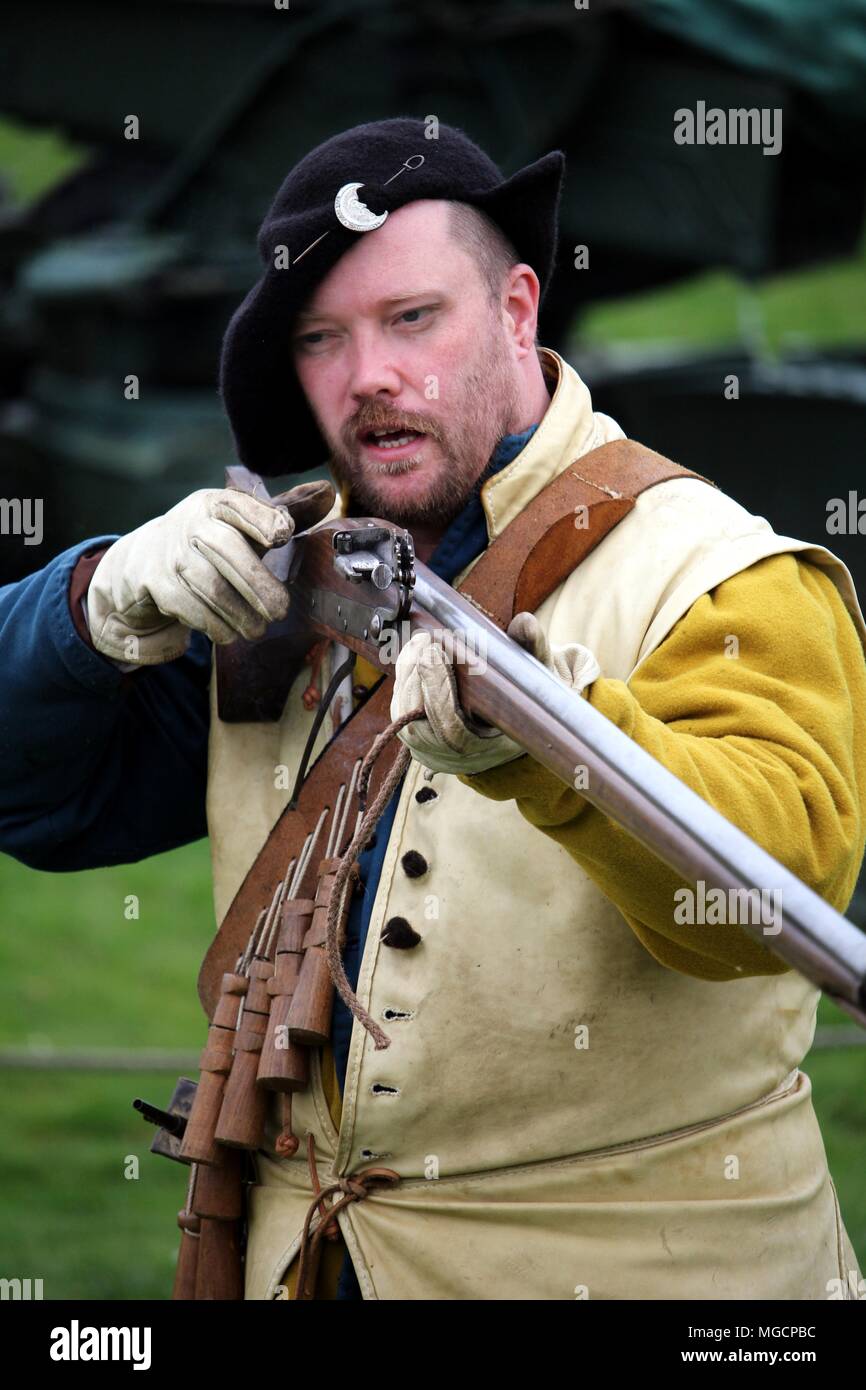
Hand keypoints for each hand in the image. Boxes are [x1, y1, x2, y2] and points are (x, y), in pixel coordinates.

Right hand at [87, 480, 333, 664]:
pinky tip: (230, 633)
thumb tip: (327, 493)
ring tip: (259, 629)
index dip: (262, 518)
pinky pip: (192, 609)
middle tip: (281, 610)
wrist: (143, 561)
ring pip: (211, 587)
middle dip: (257, 584)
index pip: (238, 505)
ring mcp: (171, 555)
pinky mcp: (158, 585)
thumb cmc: (209, 542)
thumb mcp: (239, 523)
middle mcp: (191, 524)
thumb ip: (282, 512)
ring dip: (240, 614)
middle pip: (227, 550)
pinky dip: (216, 626)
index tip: (283, 534)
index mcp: (215, 504)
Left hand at [391, 612, 600, 774]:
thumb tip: (526, 623)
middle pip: (416, 721)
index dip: (438, 690)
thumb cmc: (529, 701)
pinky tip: (413, 654)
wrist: (518, 730)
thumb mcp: (538, 677)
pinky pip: (399, 708)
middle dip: (416, 675)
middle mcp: (450, 756)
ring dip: (407, 674)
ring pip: (403, 713)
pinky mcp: (415, 735)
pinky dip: (403, 678)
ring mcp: (428, 748)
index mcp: (483, 749)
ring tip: (419, 643)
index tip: (435, 651)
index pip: (449, 728)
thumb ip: (533, 649)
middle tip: (424, 640)